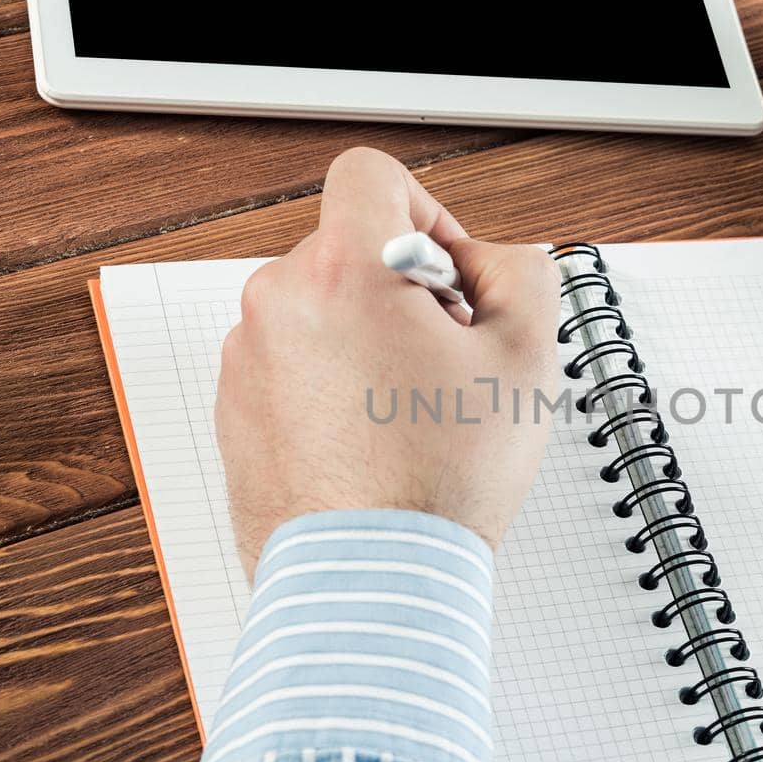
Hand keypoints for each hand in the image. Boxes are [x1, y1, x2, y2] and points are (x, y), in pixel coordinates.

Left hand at [215, 147, 559, 572]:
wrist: (370, 584)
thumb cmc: (439, 484)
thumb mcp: (528, 361)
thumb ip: (526, 275)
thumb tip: (496, 265)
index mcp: (341, 273)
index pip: (372, 177)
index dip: (427, 212)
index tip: (449, 272)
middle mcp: (277, 304)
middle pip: (348, 251)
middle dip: (405, 289)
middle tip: (448, 360)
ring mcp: (246, 360)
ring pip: (320, 310)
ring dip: (368, 337)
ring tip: (412, 412)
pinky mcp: (234, 411)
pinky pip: (291, 365)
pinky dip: (332, 384)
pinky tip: (376, 442)